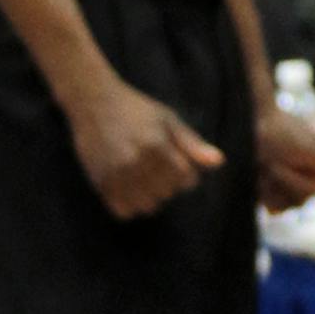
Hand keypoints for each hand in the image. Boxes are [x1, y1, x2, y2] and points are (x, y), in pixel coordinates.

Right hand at [70, 76, 222, 218]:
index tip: (179, 163)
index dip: (187, 174)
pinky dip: (131, 205)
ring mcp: (116, 174)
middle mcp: (136, 162)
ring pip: (146, 206)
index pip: (185, 179)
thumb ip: (193, 145)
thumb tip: (219, 163)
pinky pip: (123, 211)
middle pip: (167, 194)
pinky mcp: (100, 183)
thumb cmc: (137, 109)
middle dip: (169, 185)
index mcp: (157, 146)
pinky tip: (131, 188)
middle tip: (159, 167)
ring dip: (151, 197)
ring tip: (145, 179)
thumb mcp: (169, 120)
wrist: (94, 103)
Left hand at [256, 102, 314, 211]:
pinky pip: (268, 205)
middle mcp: (303, 175)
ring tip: (261, 165)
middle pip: (298, 200)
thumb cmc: (280, 131)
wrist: (247, 122)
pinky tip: (256, 175)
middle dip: (281, 180)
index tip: (284, 157)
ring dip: (268, 185)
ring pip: (282, 205)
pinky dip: (260, 191)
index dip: (295, 178)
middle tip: (270, 159)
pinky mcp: (267, 190)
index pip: (312, 189)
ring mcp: (283, 183)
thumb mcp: (310, 149)